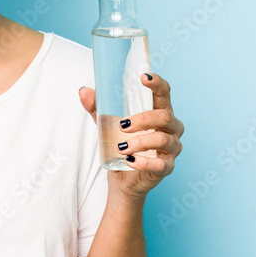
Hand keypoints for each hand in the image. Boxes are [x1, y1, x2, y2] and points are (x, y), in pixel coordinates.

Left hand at [78, 73, 183, 199]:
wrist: (122, 178)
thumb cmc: (120, 145)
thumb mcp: (106, 124)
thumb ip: (97, 108)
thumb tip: (83, 91)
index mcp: (159, 112)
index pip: (164, 93)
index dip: (157, 83)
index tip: (143, 78)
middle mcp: (171, 128)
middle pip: (165, 116)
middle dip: (143, 119)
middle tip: (122, 125)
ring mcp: (172, 148)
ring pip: (163, 139)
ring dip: (141, 141)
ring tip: (121, 147)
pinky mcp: (167, 167)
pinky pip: (161, 164)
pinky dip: (144, 162)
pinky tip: (130, 161)